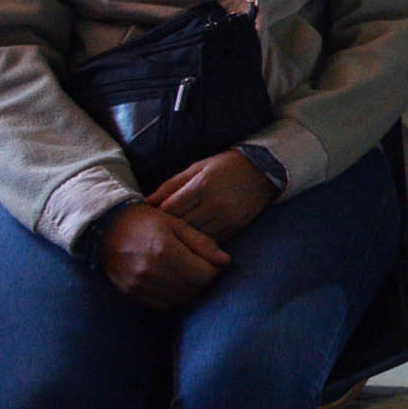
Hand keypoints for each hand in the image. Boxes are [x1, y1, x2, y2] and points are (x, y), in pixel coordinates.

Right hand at [98, 202, 228, 309]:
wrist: (106, 227)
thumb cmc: (145, 220)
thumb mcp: (176, 223)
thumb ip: (201, 243)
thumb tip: (226, 261)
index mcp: (164, 250)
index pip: (203, 274)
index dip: (214, 270)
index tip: (215, 262)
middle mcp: (150, 271)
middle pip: (192, 288)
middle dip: (204, 280)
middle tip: (203, 268)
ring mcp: (138, 284)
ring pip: (178, 299)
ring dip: (189, 290)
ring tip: (188, 274)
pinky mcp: (130, 292)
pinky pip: (161, 304)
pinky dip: (173, 297)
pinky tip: (173, 282)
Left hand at [149, 149, 278, 242]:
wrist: (262, 170)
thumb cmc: (223, 167)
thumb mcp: (195, 169)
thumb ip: (170, 186)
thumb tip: (145, 203)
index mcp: (202, 185)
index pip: (170, 209)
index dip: (157, 215)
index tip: (151, 218)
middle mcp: (215, 202)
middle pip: (181, 224)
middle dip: (168, 228)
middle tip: (157, 232)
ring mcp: (228, 216)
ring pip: (195, 236)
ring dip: (184, 238)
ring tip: (173, 237)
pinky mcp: (237, 226)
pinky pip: (212, 241)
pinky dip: (200, 241)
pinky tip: (193, 239)